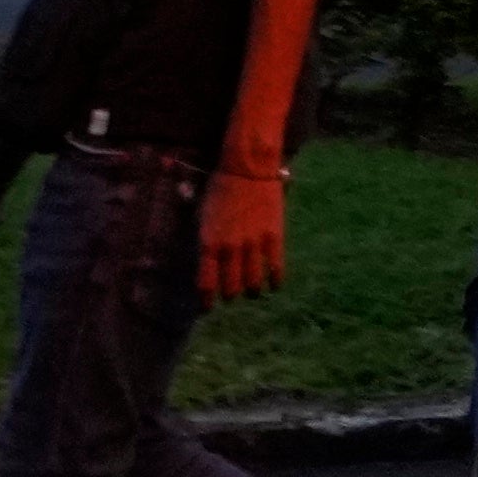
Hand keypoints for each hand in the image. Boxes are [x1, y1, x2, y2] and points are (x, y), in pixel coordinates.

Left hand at [201, 161, 290, 300]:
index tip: (208, 307)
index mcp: (208, 243)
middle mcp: (230, 248)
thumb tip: (205, 262)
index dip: (207, 301)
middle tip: (232, 294)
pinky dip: (275, 280)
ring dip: (251, 291)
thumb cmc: (220, 190)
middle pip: (230, 287)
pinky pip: (275, 267)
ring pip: (253, 281)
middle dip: (230, 295)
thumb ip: (204, 241)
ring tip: (252, 291)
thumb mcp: (202, 216)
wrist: (248, 169)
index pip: (206, 283)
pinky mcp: (274, 237)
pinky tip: (273, 285)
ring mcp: (253, 243)